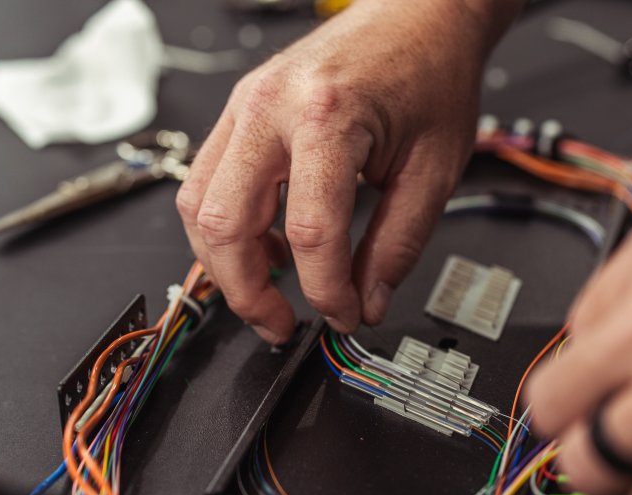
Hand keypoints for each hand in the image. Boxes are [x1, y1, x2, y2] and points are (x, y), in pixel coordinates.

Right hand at [177, 0, 521, 343]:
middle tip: (281, 326)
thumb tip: (368, 303)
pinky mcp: (239, 113)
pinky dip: (227, 229)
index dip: (326, 291)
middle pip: (224, 223)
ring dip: (225, 265)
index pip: (310, 232)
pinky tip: (269, 248)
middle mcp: (271, 106)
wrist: (417, 14)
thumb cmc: (429, 74)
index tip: (346, 317)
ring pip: (197, 206)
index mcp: (328, 115)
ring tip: (271, 294)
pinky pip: (206, 184)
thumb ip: (397, 245)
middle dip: (247, 292)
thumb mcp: (434, 170)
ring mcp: (245, 105)